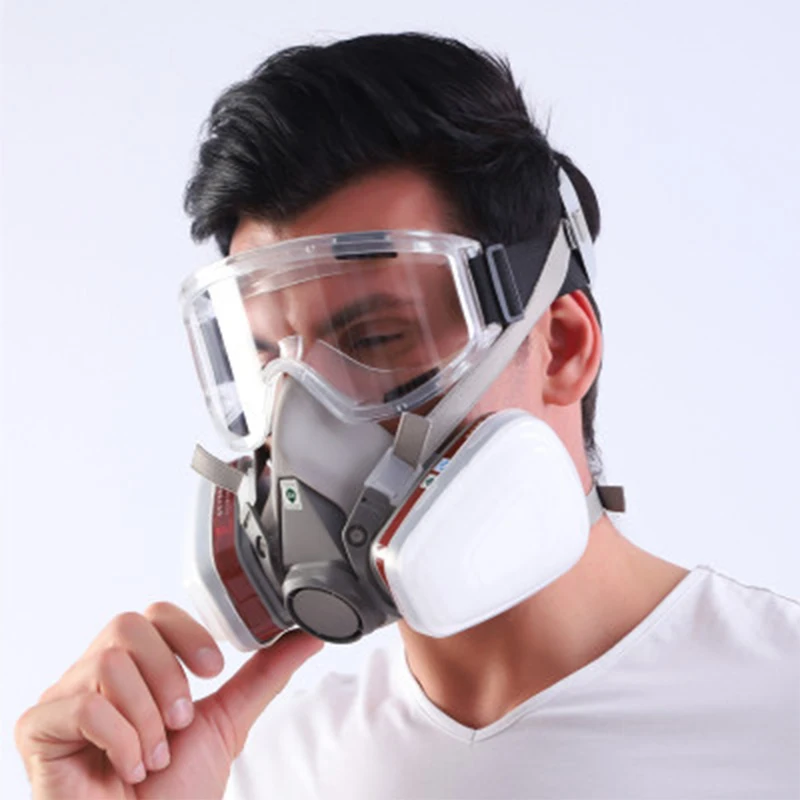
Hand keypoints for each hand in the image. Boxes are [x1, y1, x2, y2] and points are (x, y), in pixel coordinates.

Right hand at [15, 603, 322, 798]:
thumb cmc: (176, 792)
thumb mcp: (227, 721)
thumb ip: (265, 673)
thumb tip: (308, 634)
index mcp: (135, 666)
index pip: (154, 612)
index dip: (187, 633)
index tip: (213, 670)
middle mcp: (94, 673)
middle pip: (128, 626)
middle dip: (169, 677)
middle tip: (180, 722)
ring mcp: (63, 698)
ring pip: (109, 663)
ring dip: (147, 717)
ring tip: (154, 754)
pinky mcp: (38, 728)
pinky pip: (84, 705)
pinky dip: (121, 739)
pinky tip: (128, 767)